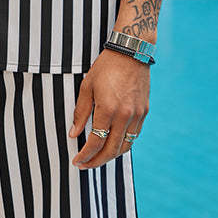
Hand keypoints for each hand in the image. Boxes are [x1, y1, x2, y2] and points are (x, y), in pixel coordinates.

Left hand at [68, 49, 149, 167]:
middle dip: (96, 161)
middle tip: (84, 165)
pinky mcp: (144, 112)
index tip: (76, 161)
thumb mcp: (87, 86)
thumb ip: (81, 112)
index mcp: (108, 109)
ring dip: (111, 156)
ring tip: (97, 158)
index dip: (85, 155)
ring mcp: (137, 115)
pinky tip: (112, 144)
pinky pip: (134, 136)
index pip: (95, 142)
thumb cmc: (106, 67)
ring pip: (125, 146)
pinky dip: (122, 144)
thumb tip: (73, 133)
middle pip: (111, 150)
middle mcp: (125, 115)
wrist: (131, 52)